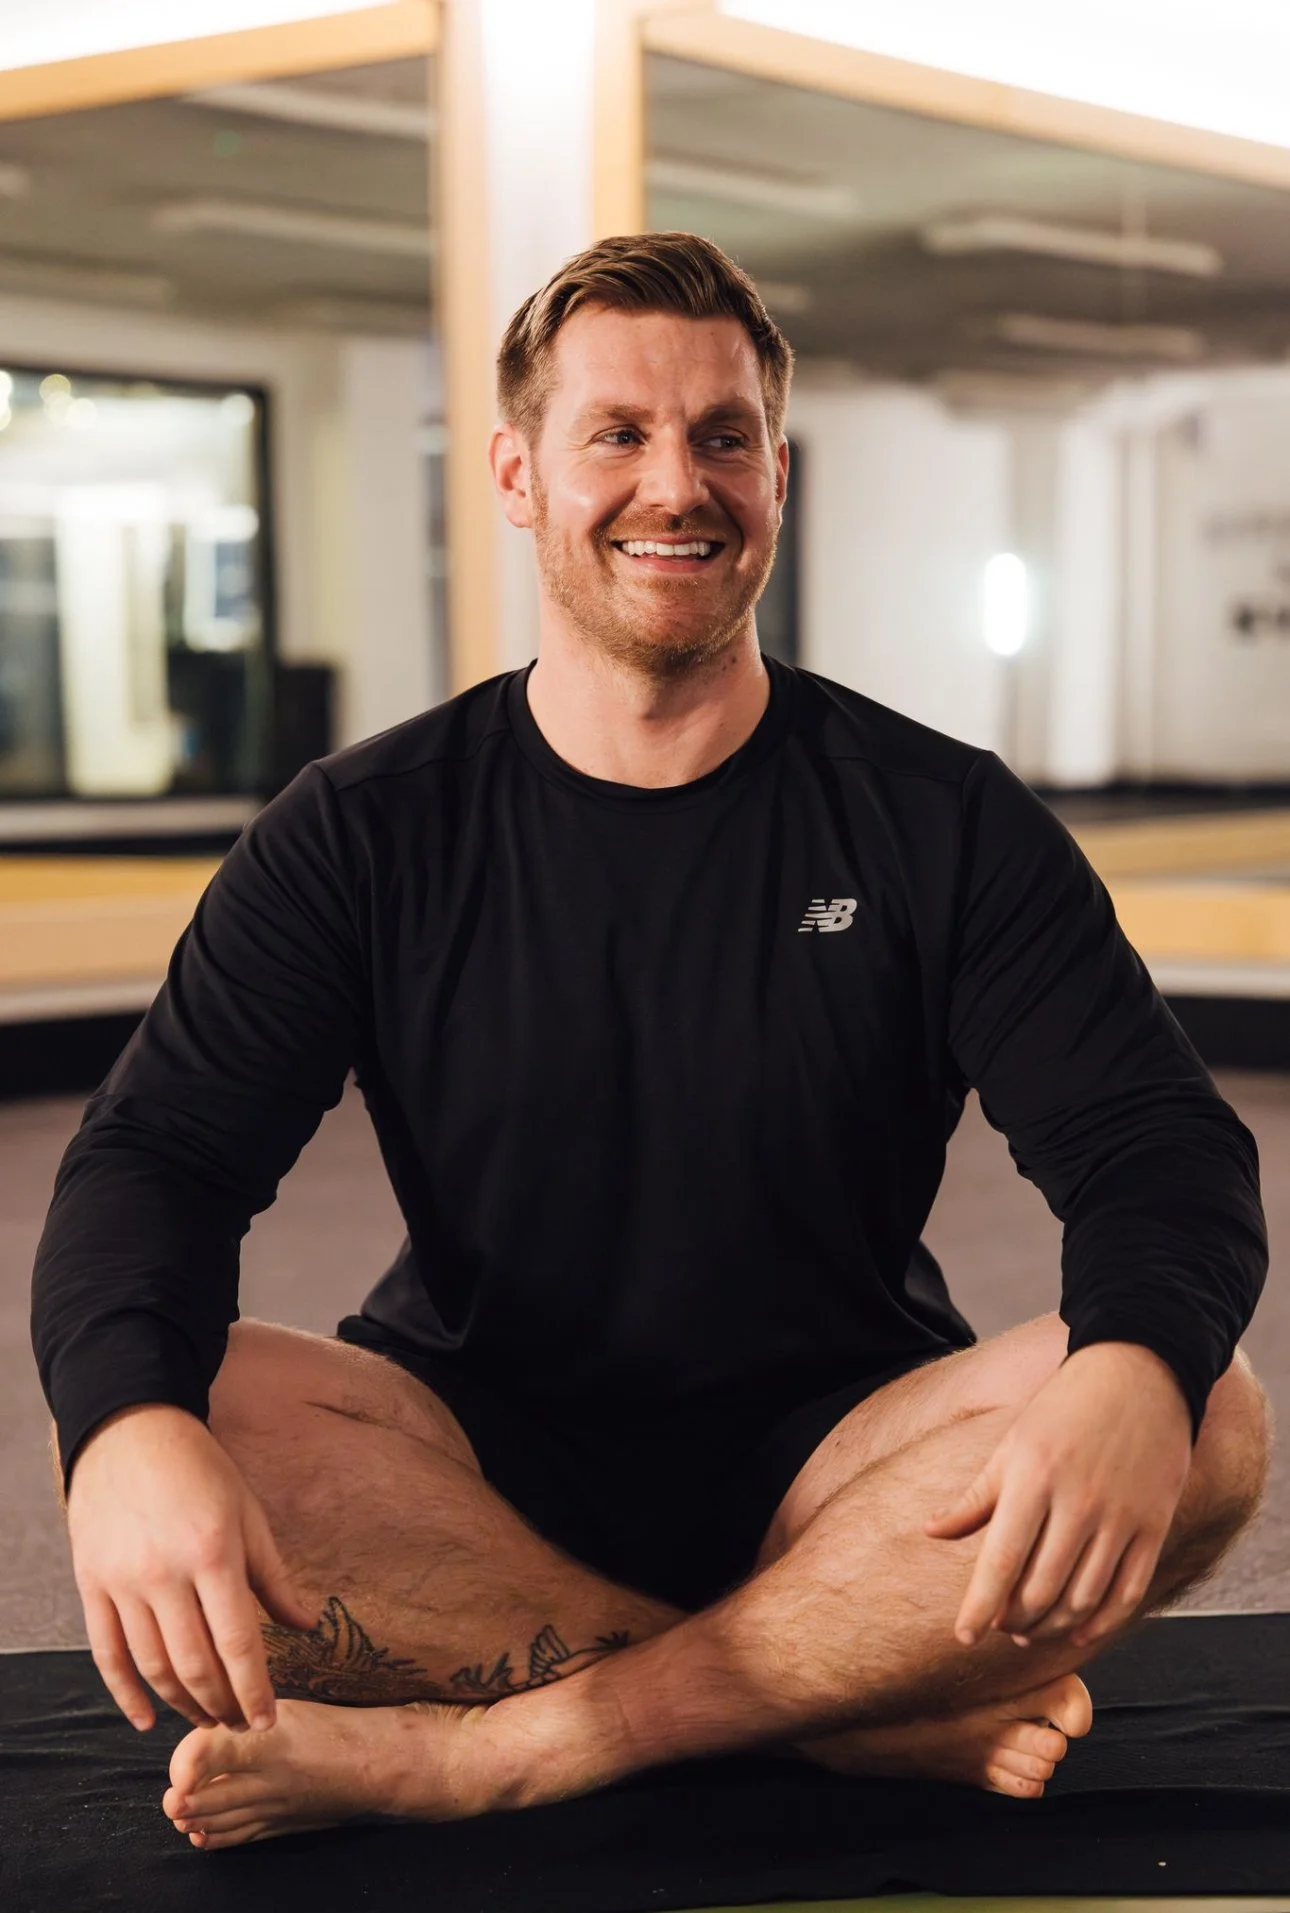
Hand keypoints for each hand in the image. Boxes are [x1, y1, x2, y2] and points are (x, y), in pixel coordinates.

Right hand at [66, 1403, 316, 1733]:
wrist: (131, 1431)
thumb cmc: (202, 1471)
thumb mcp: (248, 1514)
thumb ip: (274, 1577)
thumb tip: (306, 1627)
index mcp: (213, 1552)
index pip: (238, 1643)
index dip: (256, 1690)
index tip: (269, 1721)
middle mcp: (165, 1573)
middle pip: (195, 1665)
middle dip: (222, 1705)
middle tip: (241, 1726)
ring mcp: (123, 1581)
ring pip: (153, 1666)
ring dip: (182, 1703)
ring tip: (207, 1719)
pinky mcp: (91, 1584)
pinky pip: (107, 1655)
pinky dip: (125, 1694)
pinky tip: (146, 1718)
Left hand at [924, 1343, 1191, 1651]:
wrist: (1140, 1373)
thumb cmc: (1065, 1407)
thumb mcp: (1012, 1444)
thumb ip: (976, 1497)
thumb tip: (931, 1531)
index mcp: (1033, 1478)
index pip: (1000, 1561)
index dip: (979, 1607)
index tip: (965, 1637)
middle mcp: (1077, 1502)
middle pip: (1040, 1589)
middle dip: (1014, 1620)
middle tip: (1001, 1627)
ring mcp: (1120, 1517)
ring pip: (1082, 1599)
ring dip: (1052, 1627)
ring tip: (1031, 1630)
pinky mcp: (1153, 1526)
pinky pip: (1127, 1593)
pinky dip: (1100, 1622)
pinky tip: (1078, 1631)